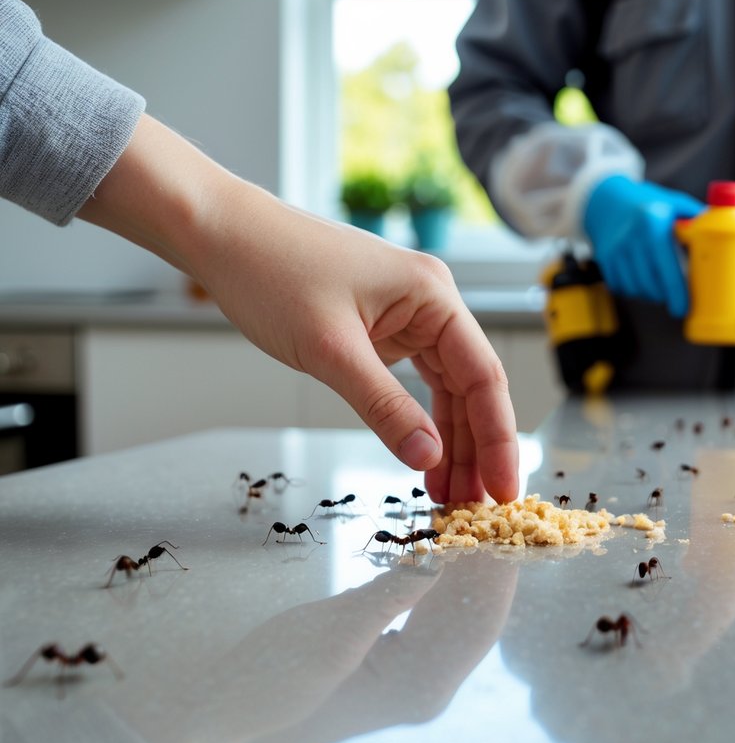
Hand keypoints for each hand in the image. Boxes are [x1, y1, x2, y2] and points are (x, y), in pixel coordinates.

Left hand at [80, 115, 517, 503]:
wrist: (223, 234)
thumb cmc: (271, 272)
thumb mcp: (331, 351)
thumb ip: (384, 407)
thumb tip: (427, 458)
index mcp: (433, 294)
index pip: (483, 377)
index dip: (498, 439)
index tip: (504, 488)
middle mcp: (432, 300)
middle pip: (472, 387)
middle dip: (475, 449)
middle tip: (475, 507)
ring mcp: (409, 313)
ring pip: (447, 388)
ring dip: (450, 440)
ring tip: (448, 495)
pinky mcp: (386, 325)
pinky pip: (419, 379)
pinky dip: (421, 418)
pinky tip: (424, 455)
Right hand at [583, 174, 702, 317]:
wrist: (608, 199)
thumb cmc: (649, 204)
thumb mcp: (674, 204)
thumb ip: (697, 220)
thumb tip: (726, 236)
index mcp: (654, 224)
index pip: (668, 270)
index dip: (677, 295)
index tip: (684, 309)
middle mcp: (632, 238)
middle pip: (652, 285)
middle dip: (666, 296)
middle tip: (676, 297)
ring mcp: (615, 249)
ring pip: (636, 289)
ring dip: (650, 294)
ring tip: (659, 286)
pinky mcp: (604, 258)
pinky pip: (620, 286)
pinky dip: (633, 289)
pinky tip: (641, 279)